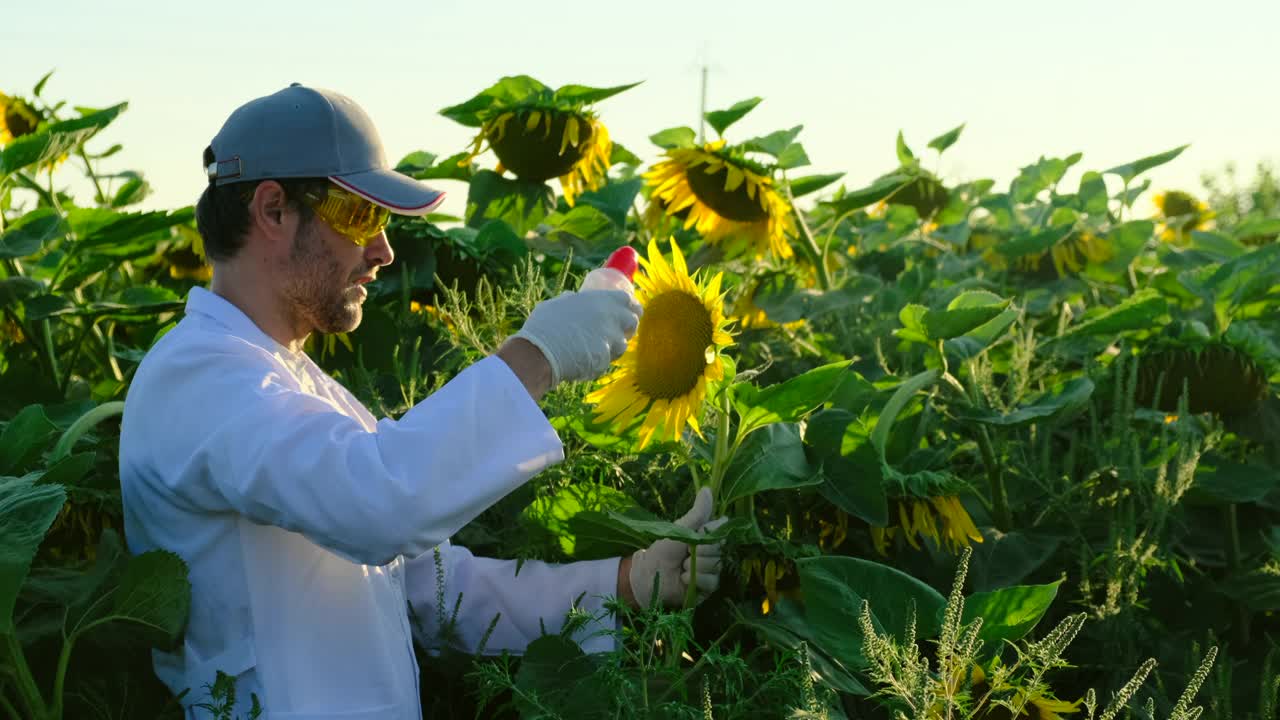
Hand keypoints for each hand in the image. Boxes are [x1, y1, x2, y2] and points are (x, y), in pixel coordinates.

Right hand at [512, 290, 641, 385]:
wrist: (539, 351)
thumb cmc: (545, 324)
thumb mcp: (559, 303)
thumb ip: (573, 301)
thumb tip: (574, 298)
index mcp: (602, 300)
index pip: (628, 300)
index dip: (629, 306)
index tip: (628, 310)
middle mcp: (612, 318)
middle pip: (632, 322)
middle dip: (626, 328)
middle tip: (616, 331)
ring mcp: (611, 340)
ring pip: (622, 345)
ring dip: (612, 347)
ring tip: (593, 348)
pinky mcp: (606, 360)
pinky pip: (607, 361)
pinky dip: (599, 362)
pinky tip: (583, 361)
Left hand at [627, 487, 727, 608]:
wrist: (649, 575)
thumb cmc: (662, 550)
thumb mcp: (681, 529)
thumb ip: (697, 512)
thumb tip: (707, 488)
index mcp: (706, 537)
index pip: (721, 530)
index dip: (710, 532)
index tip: (698, 532)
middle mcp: (712, 553)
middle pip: (719, 548)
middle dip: (700, 550)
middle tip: (684, 553)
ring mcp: (711, 570)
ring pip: (715, 565)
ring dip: (695, 565)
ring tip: (681, 567)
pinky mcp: (708, 587)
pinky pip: (712, 581)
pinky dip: (695, 579)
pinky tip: (683, 579)